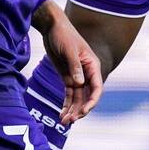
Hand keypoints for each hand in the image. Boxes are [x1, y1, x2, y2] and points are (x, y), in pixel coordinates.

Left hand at [35, 2, 103, 124]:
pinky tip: (61, 114)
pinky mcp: (68, 77)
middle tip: (69, 120)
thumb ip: (75, 67)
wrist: (52, 27)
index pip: (97, 88)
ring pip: (78, 98)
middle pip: (87, 96)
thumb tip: (79, 84)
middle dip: (79, 110)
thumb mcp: (69, 50)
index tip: (83, 111)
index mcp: (93, 66)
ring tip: (63, 121)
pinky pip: (69, 95)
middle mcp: (87, 73)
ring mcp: (77, 76)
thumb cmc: (63, 35)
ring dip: (72, 110)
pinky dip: (66, 104)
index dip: (91, 101)